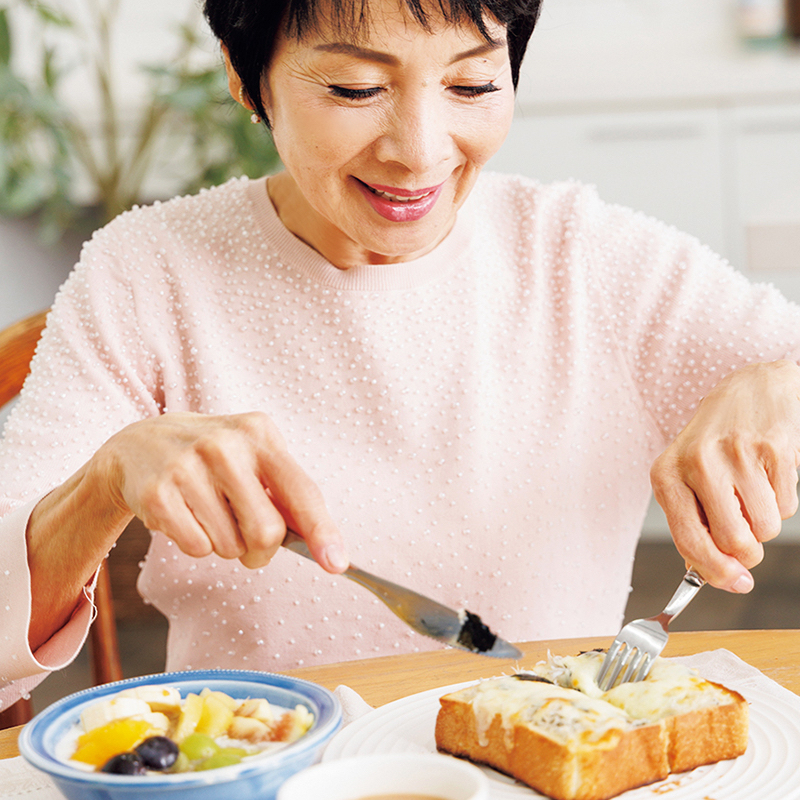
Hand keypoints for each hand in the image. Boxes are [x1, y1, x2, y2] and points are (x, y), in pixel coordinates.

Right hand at [96, 411, 347, 571]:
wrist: (140, 444)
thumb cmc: (213, 459)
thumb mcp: (253, 457)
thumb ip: (287, 494)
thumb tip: (324, 545)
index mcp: (259, 434)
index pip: (301, 490)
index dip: (322, 531)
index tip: (337, 564)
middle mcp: (224, 445)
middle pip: (266, 531)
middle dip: (262, 550)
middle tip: (248, 541)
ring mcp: (187, 466)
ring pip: (230, 546)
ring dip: (225, 546)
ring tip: (209, 515)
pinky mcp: (156, 493)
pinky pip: (196, 548)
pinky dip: (196, 544)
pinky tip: (185, 515)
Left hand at [650, 360, 799, 592]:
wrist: (751, 390)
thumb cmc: (713, 443)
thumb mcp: (686, 477)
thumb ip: (691, 523)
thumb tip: (704, 572)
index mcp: (666, 474)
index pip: (689, 540)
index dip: (715, 572)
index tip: (736, 583)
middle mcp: (696, 462)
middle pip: (734, 542)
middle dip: (747, 552)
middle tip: (747, 539)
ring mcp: (736, 453)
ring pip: (766, 528)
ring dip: (765, 524)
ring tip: (752, 493)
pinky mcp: (773, 448)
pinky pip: (788, 507)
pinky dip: (782, 502)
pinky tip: (767, 475)